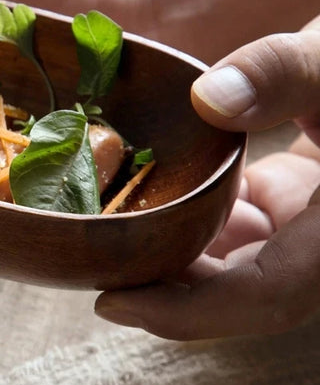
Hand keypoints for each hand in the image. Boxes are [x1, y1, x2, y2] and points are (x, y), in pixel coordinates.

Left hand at [95, 17, 319, 338]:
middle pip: (238, 290)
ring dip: (167, 246)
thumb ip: (286, 72)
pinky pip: (231, 225)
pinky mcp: (289, 205)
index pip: (270, 297)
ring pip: (229, 260)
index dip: (190, 312)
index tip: (111, 304)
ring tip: (99, 225)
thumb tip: (207, 99)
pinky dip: (185, 213)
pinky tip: (142, 191)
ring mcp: (306, 229)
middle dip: (160, 284)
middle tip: (87, 263)